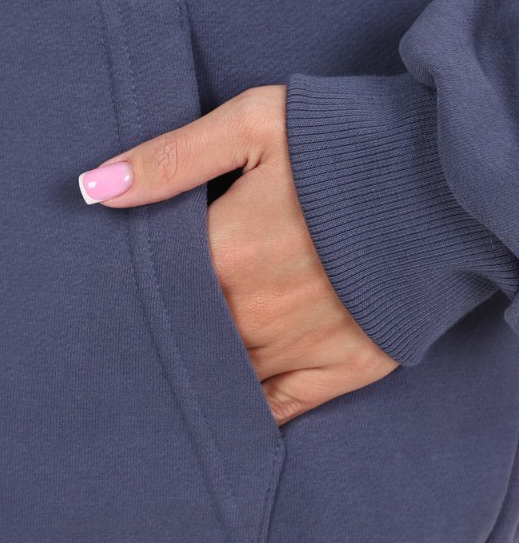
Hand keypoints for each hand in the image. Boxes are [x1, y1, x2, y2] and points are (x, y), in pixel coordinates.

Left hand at [78, 84, 398, 425]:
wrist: (449, 176)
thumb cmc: (346, 144)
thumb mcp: (255, 124)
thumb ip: (171, 159)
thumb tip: (92, 189)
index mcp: (224, 257)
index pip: (151, 298)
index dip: (124, 305)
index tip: (96, 312)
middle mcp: (255, 316)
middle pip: (183, 346)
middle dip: (155, 348)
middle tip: (114, 361)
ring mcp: (301, 347)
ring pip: (225, 382)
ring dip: (195, 384)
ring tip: (159, 393)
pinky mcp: (346, 367)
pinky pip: (281, 408)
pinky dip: (249, 414)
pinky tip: (222, 418)